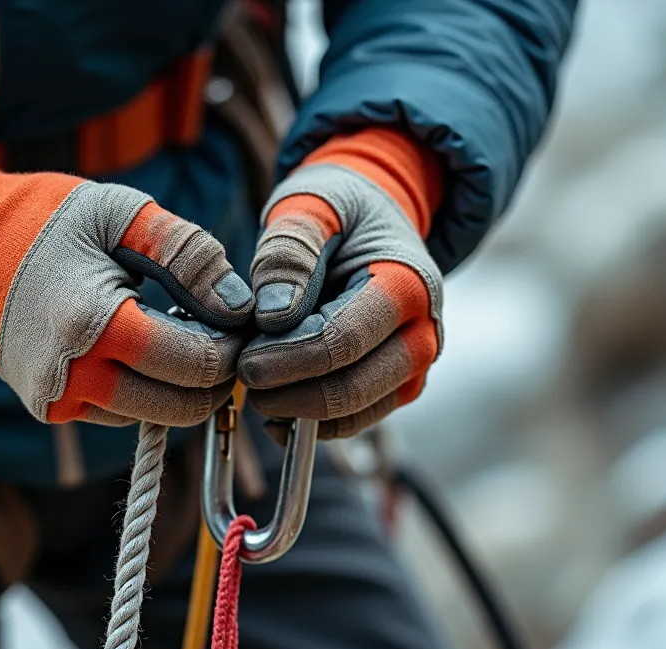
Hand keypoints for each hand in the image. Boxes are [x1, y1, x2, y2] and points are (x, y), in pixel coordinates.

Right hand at [0, 155, 253, 425]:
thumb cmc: (50, 220)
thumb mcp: (125, 214)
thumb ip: (190, 256)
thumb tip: (242, 306)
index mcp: (96, 323)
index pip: (194, 364)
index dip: (230, 345)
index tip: (236, 318)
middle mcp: (74, 376)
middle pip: (180, 408)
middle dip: (214, 377)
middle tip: (219, 334)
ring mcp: (57, 399)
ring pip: (152, 415)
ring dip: (178, 385)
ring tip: (170, 329)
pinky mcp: (48, 409)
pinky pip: (119, 411)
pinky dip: (142, 387)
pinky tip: (134, 343)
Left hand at [238, 129, 443, 438]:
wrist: (375, 215)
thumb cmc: (340, 208)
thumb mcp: (310, 205)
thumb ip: (289, 250)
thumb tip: (274, 314)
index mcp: (407, 284)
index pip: (343, 341)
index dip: (288, 359)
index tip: (242, 361)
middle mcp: (424, 332)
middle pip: (353, 388)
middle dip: (289, 392)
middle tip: (241, 377)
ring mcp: (414, 365)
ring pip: (355, 413)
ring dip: (298, 411)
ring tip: (253, 389)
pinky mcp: (396, 385)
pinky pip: (356, 421)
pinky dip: (312, 425)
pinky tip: (273, 411)